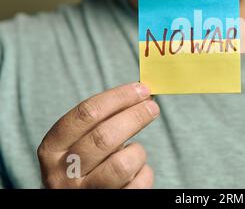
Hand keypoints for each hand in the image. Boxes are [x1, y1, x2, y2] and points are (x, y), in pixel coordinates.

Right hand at [37, 82, 159, 188]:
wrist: (83, 199)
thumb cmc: (87, 163)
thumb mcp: (79, 142)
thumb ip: (101, 120)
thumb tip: (141, 92)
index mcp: (52, 149)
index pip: (86, 114)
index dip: (118, 97)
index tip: (141, 89)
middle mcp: (62, 174)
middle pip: (104, 137)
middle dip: (135, 116)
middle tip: (152, 106)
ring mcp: (85, 193)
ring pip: (122, 165)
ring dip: (137, 151)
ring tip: (136, 150)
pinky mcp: (109, 204)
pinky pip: (138, 184)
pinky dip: (144, 172)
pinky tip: (137, 170)